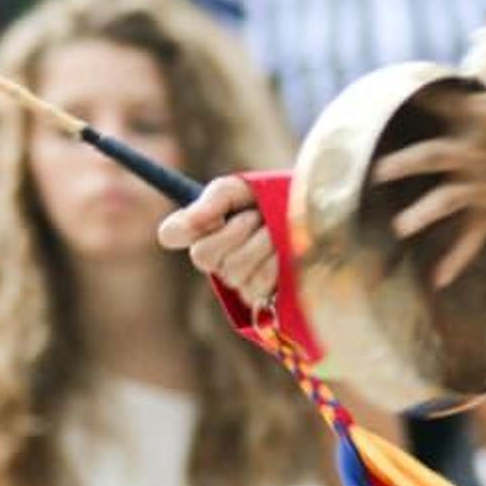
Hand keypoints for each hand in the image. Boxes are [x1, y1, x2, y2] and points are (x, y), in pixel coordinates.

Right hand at [157, 175, 276, 305]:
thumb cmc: (272, 201)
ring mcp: (236, 280)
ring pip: (233, 268)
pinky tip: (284, 252)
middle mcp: (214, 259)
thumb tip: (184, 225)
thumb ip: (214, 200)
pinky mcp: (260, 296)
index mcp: (203, 229)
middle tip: (257, 216)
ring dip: (261, 242)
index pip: (171, 233)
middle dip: (237, 228)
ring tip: (276, 231)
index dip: (185, 226)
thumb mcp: (242, 189)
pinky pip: (258, 281)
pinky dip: (275, 261)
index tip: (212, 215)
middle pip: (202, 254)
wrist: (314, 217)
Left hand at [371, 7, 485, 287]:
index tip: (393, 99)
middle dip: (395, 164)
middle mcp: (477, 150)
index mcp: (482, 112)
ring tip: (398, 225)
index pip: (435, 101)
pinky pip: (472, 239)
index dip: (414, 99)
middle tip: (375, 170)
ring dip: (415, 215)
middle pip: (423, 157)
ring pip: (439, 202)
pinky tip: (435, 280)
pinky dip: (454, 261)